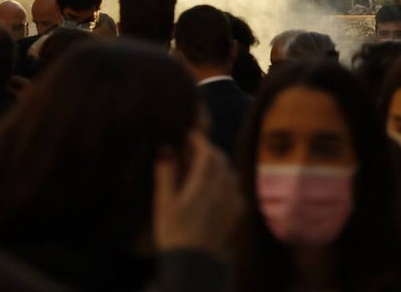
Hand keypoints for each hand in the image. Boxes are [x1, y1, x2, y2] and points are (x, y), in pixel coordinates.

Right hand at [153, 132, 242, 255]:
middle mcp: (222, 188)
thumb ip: (166, 174)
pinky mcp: (236, 213)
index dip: (200, 141)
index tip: (190, 135)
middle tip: (194, 149)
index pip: (208, 153)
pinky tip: (218, 187)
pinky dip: (227, 181)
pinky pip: (236, 189)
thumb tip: (166, 148)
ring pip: (230, 173)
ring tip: (205, 167)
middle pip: (221, 160)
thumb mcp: (163, 203)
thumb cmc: (174, 233)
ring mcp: (232, 201)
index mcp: (204, 183)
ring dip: (219, 165)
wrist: (193, 264)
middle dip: (209, 151)